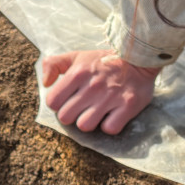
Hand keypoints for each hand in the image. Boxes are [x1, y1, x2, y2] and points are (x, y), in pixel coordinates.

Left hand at [43, 50, 158, 133]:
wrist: (139, 57)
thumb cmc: (103, 61)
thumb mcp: (77, 56)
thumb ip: (54, 65)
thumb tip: (45, 83)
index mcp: (78, 73)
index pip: (52, 101)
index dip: (57, 104)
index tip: (67, 100)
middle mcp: (92, 86)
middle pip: (66, 117)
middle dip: (71, 115)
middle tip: (81, 108)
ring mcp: (110, 97)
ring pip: (85, 125)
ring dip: (89, 122)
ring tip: (96, 112)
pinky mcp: (128, 106)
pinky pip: (109, 128)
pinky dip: (110, 125)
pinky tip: (111, 115)